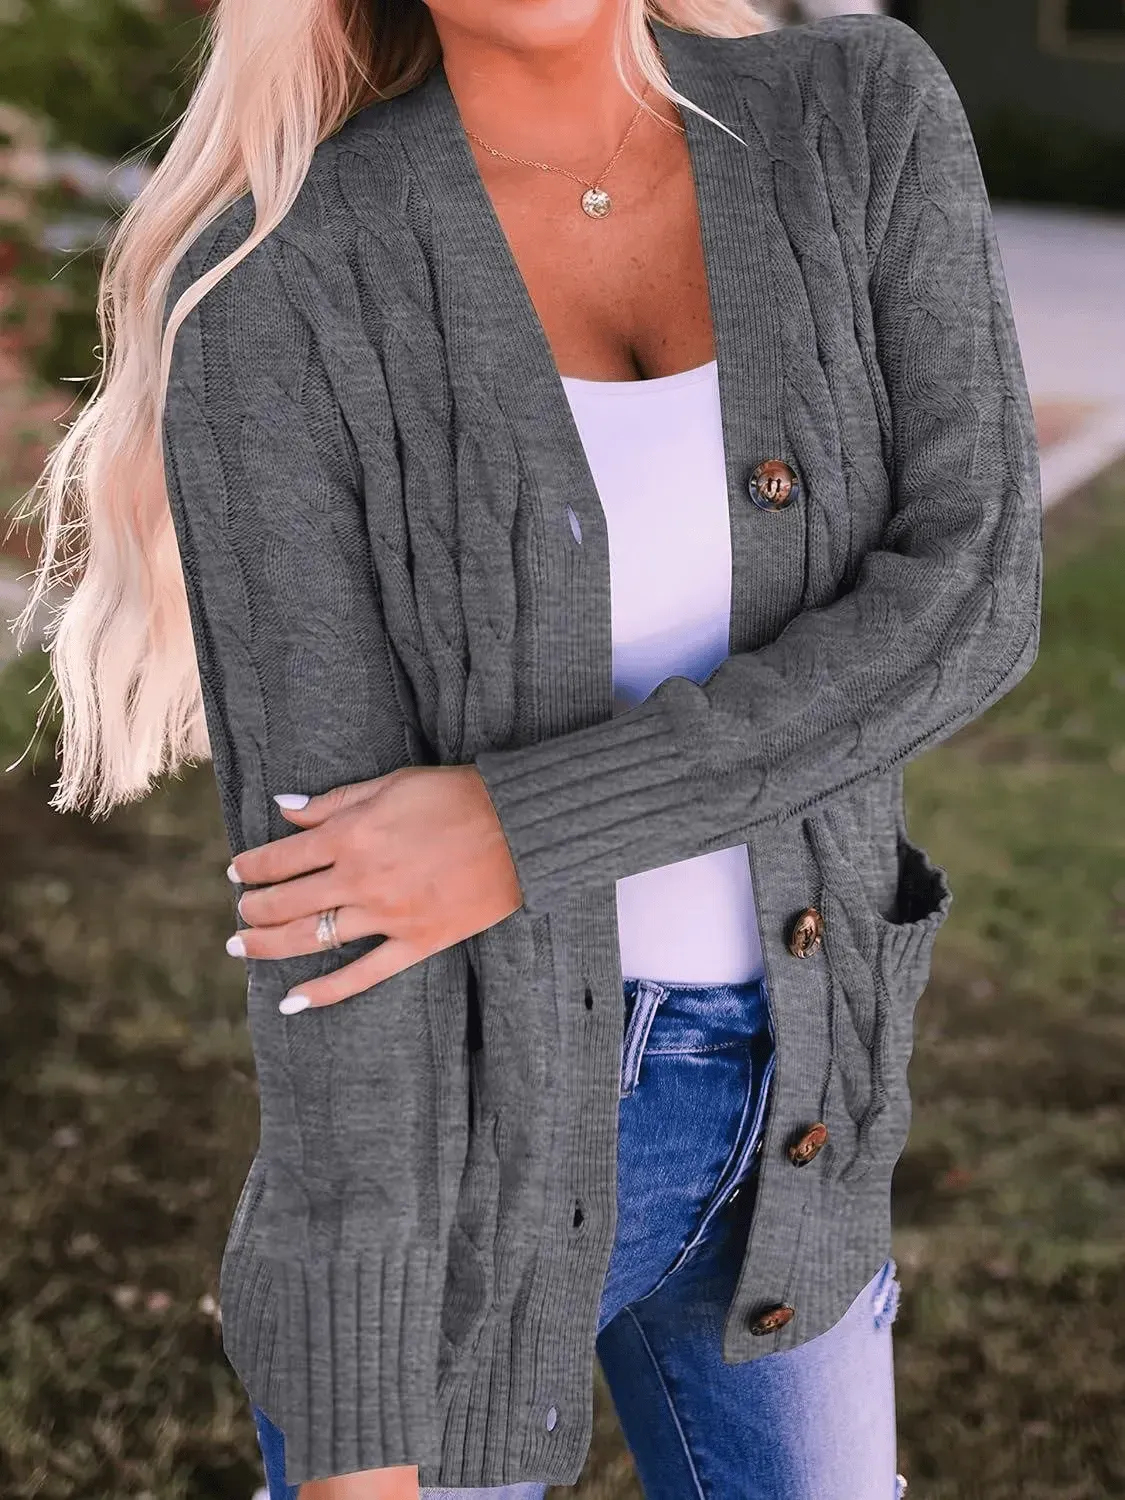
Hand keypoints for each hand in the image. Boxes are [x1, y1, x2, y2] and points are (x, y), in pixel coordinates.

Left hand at [225, 766, 522, 1011]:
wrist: (520, 827)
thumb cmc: (456, 796)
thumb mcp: (391, 784)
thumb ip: (335, 801)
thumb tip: (283, 808)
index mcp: (352, 834)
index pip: (282, 857)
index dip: (252, 866)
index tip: (237, 872)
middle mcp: (361, 878)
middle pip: (287, 901)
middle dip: (253, 907)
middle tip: (239, 911)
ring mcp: (388, 915)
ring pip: (311, 938)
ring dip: (268, 945)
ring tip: (242, 947)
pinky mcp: (417, 942)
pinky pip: (363, 975)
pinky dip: (325, 991)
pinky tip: (292, 1001)